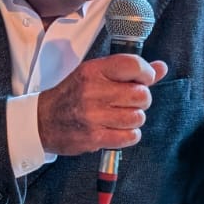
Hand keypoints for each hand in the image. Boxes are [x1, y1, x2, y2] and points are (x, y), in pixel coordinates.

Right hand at [37, 53, 168, 155]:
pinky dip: (129, 135)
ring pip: (138, 117)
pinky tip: (118, 130)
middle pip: (141, 95)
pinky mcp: (94, 137)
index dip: (146, 73)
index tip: (143, 80)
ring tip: (120, 117)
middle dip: (142, 100)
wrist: (42, 121)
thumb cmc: (71, 96)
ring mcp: (93, 116)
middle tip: (129, 102)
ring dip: (134, 119)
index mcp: (93, 71)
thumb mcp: (95, 75)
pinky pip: (130, 137)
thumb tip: (161, 68)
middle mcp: (93, 91)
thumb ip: (129, 71)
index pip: (133, 65)